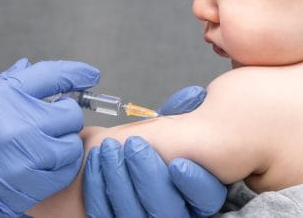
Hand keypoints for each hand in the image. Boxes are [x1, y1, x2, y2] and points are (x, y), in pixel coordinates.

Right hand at [0, 58, 99, 216]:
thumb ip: (4, 84)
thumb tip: (29, 67)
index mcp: (3, 97)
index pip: (54, 75)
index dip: (77, 73)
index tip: (89, 75)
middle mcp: (19, 124)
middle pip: (70, 113)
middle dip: (63, 115)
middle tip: (49, 122)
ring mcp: (27, 157)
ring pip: (72, 144)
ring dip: (63, 143)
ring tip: (42, 146)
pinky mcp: (30, 185)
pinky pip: (64, 172)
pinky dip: (59, 167)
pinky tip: (42, 165)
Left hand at [83, 86, 226, 216]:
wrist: (116, 156)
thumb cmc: (151, 141)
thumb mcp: (171, 125)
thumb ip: (183, 114)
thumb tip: (194, 97)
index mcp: (196, 190)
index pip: (206, 198)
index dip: (194, 183)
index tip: (177, 162)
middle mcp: (174, 212)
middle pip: (167, 210)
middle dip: (148, 176)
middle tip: (133, 145)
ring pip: (134, 215)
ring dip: (119, 179)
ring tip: (108, 149)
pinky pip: (104, 214)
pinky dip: (98, 188)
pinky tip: (96, 161)